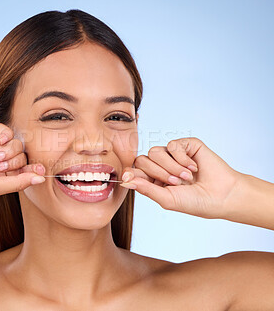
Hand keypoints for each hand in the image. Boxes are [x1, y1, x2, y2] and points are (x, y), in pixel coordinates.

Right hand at [0, 123, 44, 200]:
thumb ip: (19, 182)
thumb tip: (42, 179)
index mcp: (3, 177)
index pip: (25, 171)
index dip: (34, 169)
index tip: (41, 169)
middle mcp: (0, 162)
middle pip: (23, 157)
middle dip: (16, 162)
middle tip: (0, 166)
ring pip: (16, 143)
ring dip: (11, 151)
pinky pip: (4, 130)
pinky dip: (7, 134)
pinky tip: (0, 142)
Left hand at [119, 137, 241, 219]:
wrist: (222, 195)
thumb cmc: (196, 202)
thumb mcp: (167, 199)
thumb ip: (145, 189)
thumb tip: (124, 180)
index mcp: (154, 180)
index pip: (134, 171)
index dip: (132, 173)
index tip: (127, 176)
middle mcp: (161, 166)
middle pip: (142, 160)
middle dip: (157, 173)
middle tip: (176, 183)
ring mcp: (173, 155)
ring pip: (155, 152)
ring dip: (171, 167)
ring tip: (186, 178)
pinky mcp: (186, 145)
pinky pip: (172, 145)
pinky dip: (182, 159)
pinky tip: (194, 168)